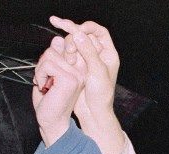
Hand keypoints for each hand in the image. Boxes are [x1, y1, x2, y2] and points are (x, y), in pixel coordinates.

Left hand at [32, 36, 84, 145]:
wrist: (53, 121)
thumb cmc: (50, 101)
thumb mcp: (50, 73)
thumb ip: (54, 56)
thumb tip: (58, 39)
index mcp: (80, 69)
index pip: (64, 45)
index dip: (51, 55)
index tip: (49, 73)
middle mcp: (82, 71)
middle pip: (55, 48)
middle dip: (43, 63)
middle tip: (46, 81)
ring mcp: (78, 74)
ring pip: (50, 54)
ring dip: (41, 70)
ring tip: (47, 85)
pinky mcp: (70, 78)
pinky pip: (48, 64)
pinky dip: (40, 75)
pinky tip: (46, 88)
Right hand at [48, 16, 124, 153]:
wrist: (92, 111)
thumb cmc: (100, 95)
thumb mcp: (97, 72)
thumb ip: (89, 52)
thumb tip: (79, 34)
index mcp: (108, 54)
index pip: (99, 32)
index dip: (87, 27)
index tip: (75, 30)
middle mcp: (98, 55)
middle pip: (84, 35)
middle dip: (74, 39)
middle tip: (70, 52)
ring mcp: (87, 60)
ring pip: (75, 43)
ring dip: (68, 46)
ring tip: (68, 60)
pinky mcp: (76, 65)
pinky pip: (68, 52)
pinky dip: (63, 52)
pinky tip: (59, 56)